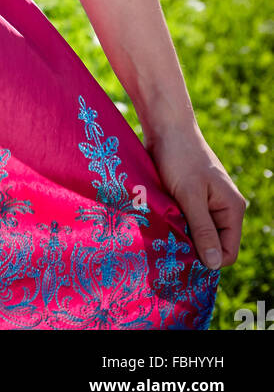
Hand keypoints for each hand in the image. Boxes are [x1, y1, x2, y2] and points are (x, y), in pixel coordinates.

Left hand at [146, 121, 246, 268]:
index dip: (207, 260)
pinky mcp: (189, 198)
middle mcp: (222, 209)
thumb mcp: (190, 195)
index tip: (181, 257)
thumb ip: (202, 229)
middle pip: (210, 245)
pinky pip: (185, 221)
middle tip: (167, 243)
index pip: (227, 252)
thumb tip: (214, 265)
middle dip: (191, 247)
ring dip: (180, 234)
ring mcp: (206, 203)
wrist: (165, 126)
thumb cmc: (180, 157)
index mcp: (232, 209)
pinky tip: (159, 218)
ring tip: (162, 228)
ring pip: (195, 233)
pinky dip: (173, 222)